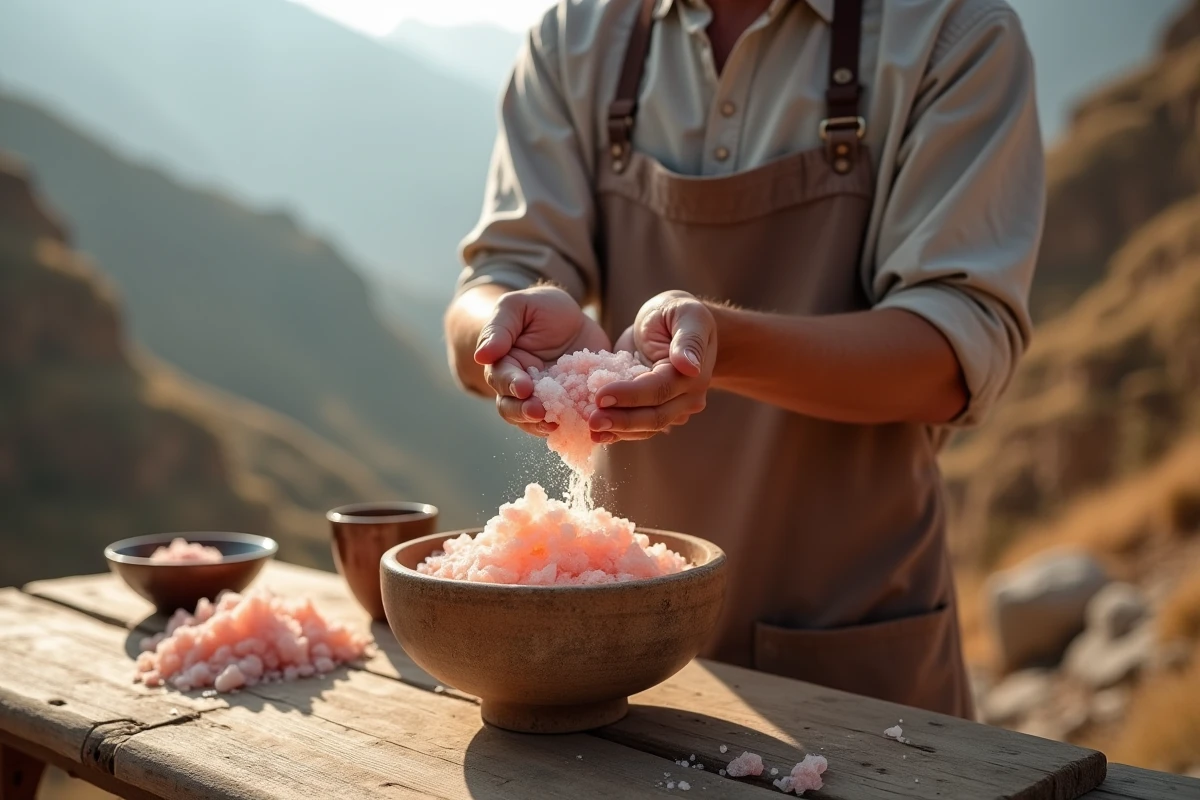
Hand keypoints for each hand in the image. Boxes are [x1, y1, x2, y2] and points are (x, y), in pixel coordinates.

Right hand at [473, 286, 610, 436]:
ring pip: (536, 421)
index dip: (510, 385)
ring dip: (543, 425)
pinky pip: (566, 420)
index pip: (501, 379)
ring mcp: (545, 399)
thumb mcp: (518, 306)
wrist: (574, 319)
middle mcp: (521, 387)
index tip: (523, 388)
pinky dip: (571, 426)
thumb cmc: (540, 308)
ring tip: (556, 424)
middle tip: (539, 412)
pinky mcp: (569, 404)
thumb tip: (482, 356)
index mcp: (505, 364)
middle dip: (524, 412)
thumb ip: (499, 328)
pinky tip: (580, 425)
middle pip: (512, 408)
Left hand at [591, 291, 715, 442]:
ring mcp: (672, 409)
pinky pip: (638, 428)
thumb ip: (688, 339)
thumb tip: (690, 367)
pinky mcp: (654, 411)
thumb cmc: (677, 314)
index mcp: (693, 375)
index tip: (601, 396)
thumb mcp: (686, 314)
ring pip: (646, 428)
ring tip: (590, 431)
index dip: (630, 395)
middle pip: (654, 417)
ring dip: (618, 431)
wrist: (673, 326)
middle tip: (591, 421)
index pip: (659, 390)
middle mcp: (687, 398)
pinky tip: (595, 434)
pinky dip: (617, 432)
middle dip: (622, 421)